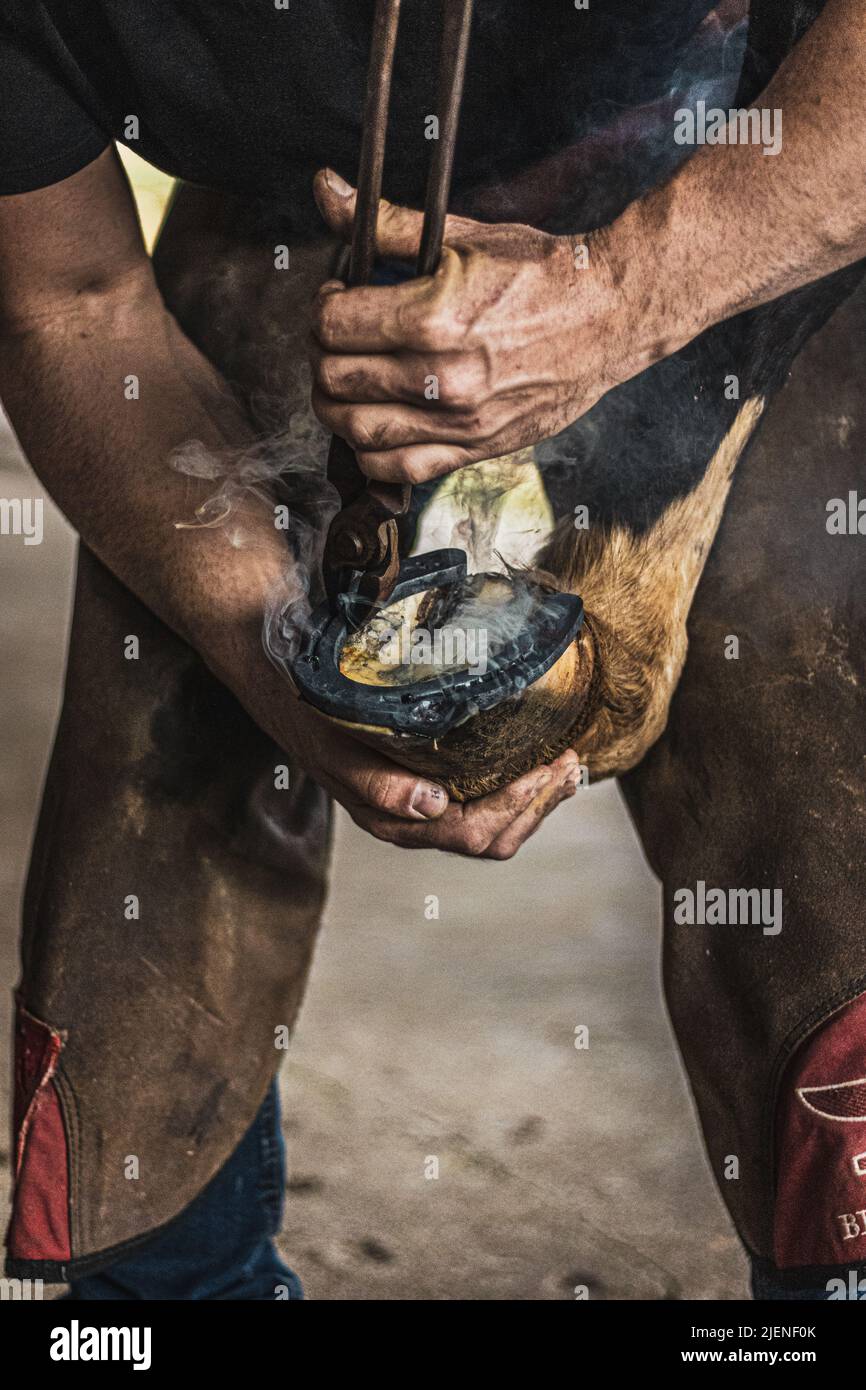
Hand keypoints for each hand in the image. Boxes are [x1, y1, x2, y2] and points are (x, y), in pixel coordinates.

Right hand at [228, 633, 580, 858]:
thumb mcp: (336, 743)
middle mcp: (411, 821)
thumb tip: (430, 807)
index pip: (471, 830)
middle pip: (493, 837)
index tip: (547, 766)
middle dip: (538, 804)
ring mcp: (422, 807)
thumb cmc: (311, 710)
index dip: (518, 805)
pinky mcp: (429, 785)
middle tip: (570, 761)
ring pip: (494, 828)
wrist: (282, 683)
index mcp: (391, 817)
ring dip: (537, 801)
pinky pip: (484, 804)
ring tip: (567, 765)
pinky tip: (538, 762)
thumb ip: (377, 782)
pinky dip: (519, 789)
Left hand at [309, 168, 630, 484]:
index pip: (333, 324)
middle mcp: (441, 377)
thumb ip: (387, 225)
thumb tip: (326, 190)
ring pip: (355, 429)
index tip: (338, 299)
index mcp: (433, 316)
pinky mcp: (475, 448)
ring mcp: (458, 421)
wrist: (611, 315)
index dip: (323, 307)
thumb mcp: (463, 236)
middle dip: (322, 353)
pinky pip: (397, 468)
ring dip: (335, 405)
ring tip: (347, 381)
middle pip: (335, 378)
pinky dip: (369, 452)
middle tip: (338, 338)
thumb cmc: (543, 273)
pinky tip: (373, 423)